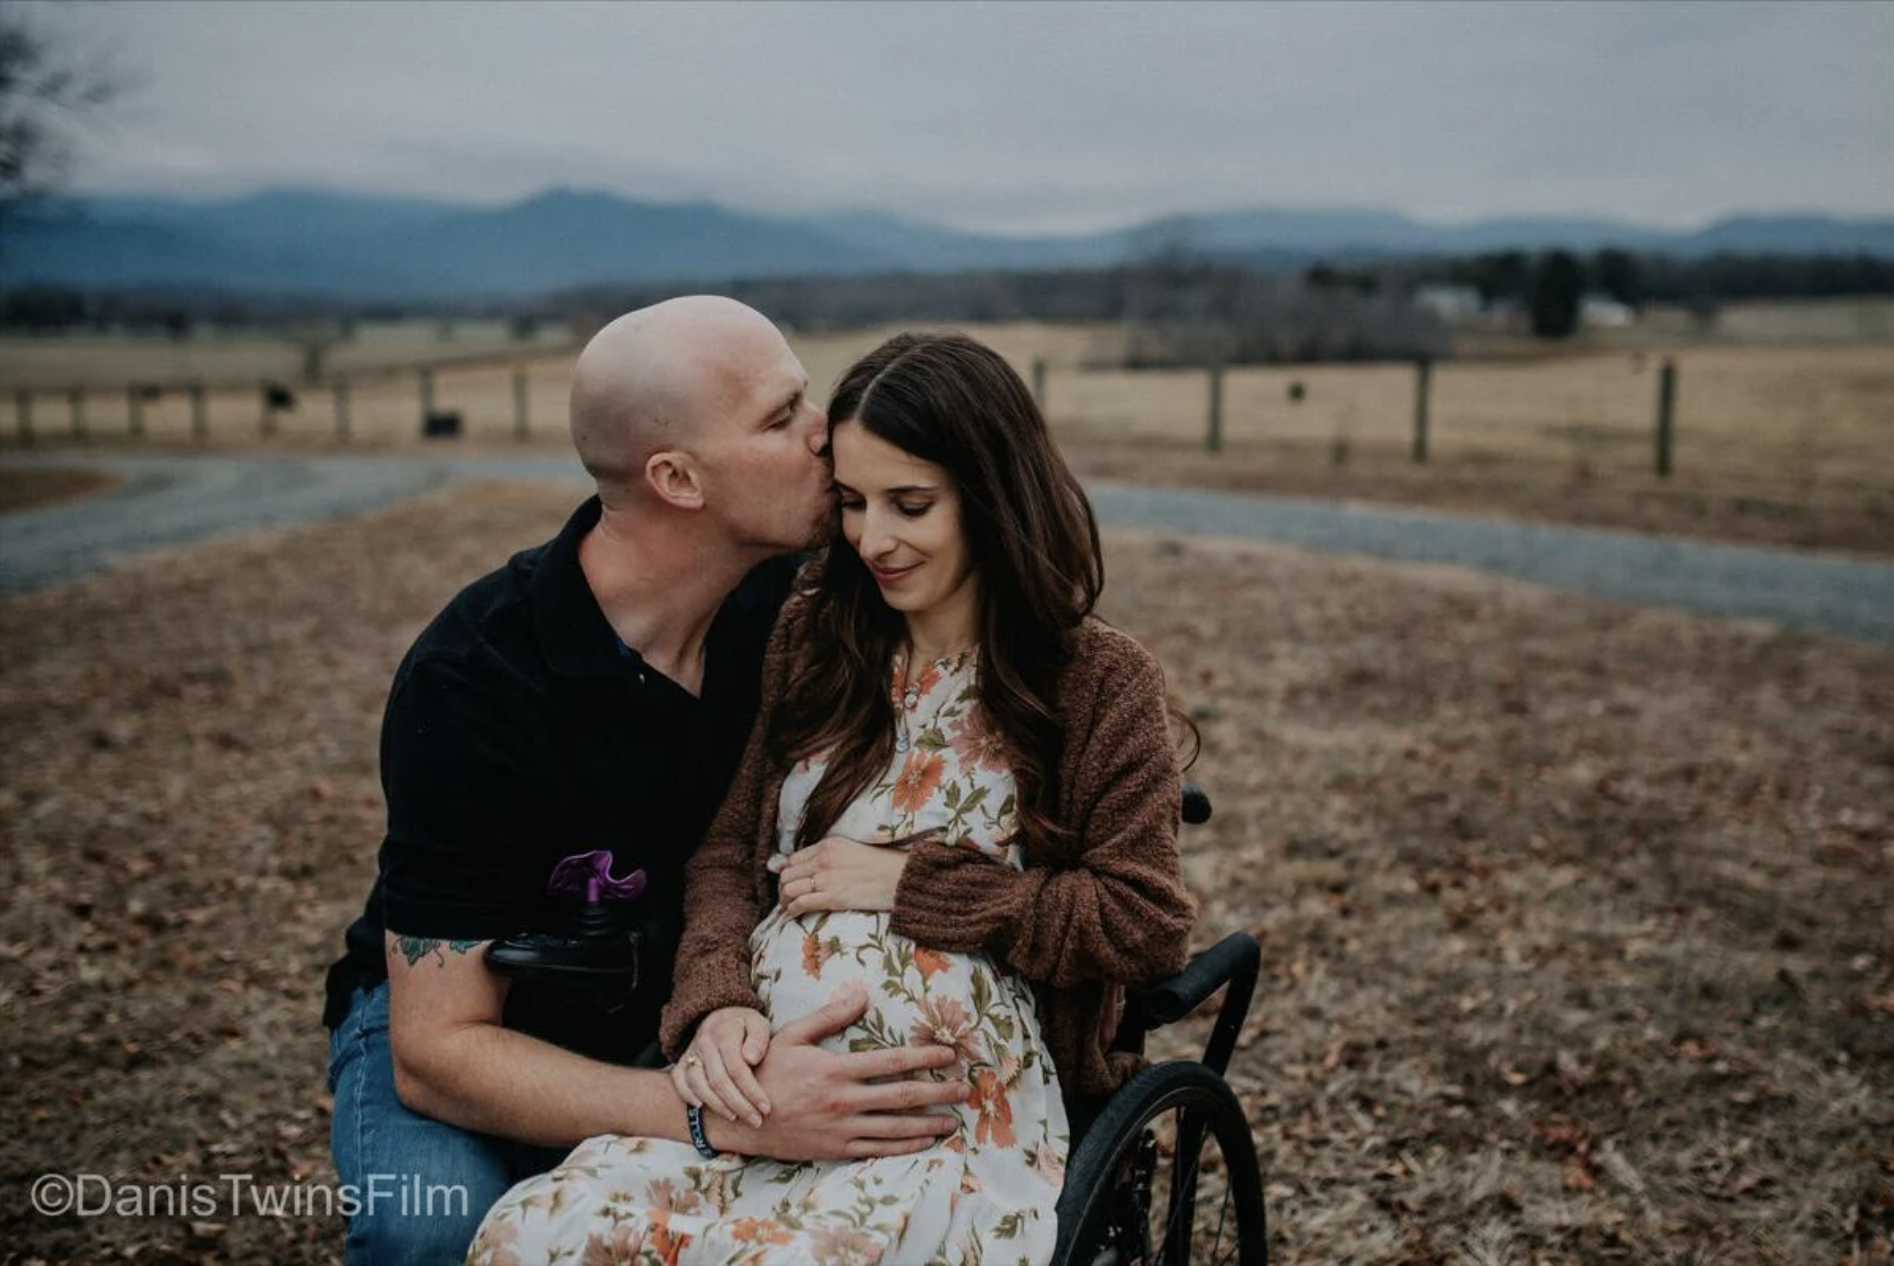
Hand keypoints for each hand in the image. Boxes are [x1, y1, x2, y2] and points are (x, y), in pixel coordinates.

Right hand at [673, 1006, 771, 1128]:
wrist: (721, 1017)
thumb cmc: (745, 1025)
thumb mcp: (758, 1023)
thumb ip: (759, 1039)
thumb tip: (751, 1058)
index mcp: (725, 1032)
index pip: (738, 1069)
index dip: (752, 1091)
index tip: (766, 1108)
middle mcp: (704, 1042)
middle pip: (719, 1081)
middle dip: (739, 1105)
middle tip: (755, 1121)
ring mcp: (691, 1052)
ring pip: (698, 1084)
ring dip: (716, 1105)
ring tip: (735, 1117)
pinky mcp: (682, 1061)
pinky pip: (679, 1081)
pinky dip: (688, 1096)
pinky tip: (703, 1107)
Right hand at [707, 982, 967, 1160]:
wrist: (739, 1118)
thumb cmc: (766, 1070)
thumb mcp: (793, 1035)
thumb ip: (830, 1016)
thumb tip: (862, 994)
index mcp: (837, 1069)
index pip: (892, 1062)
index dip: (925, 1058)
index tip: (950, 1054)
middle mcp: (844, 1101)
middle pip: (902, 1097)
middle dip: (938, 1093)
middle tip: (965, 1089)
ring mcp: (841, 1129)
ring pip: (896, 1129)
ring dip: (929, 1123)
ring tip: (954, 1120)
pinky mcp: (835, 1150)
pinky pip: (878, 1150)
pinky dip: (905, 1148)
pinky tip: (924, 1143)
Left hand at [770, 834, 916, 916]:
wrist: (900, 878)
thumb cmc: (882, 864)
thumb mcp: (852, 849)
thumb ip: (829, 855)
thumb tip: (810, 866)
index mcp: (828, 845)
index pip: (794, 858)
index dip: (788, 872)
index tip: (791, 882)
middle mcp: (823, 860)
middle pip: (787, 874)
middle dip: (783, 887)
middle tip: (787, 897)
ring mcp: (827, 879)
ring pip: (789, 889)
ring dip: (785, 900)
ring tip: (788, 907)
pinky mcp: (833, 898)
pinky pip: (801, 903)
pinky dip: (792, 911)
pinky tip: (792, 915)